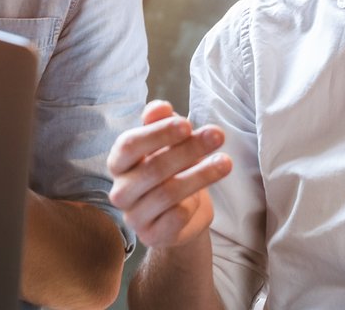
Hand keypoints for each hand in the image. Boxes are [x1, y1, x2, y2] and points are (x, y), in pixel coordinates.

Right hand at [108, 100, 232, 248]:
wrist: (182, 213)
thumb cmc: (171, 170)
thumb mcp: (168, 142)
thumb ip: (161, 123)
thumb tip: (160, 107)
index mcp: (119, 162)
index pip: (130, 145)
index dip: (158, 133)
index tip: (188, 124)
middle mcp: (120, 190)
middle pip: (153, 168)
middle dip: (188, 150)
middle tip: (218, 135)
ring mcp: (134, 216)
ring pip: (167, 193)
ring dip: (201, 175)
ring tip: (226, 162)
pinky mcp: (151, 236)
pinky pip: (174, 218)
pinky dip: (191, 206)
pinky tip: (201, 198)